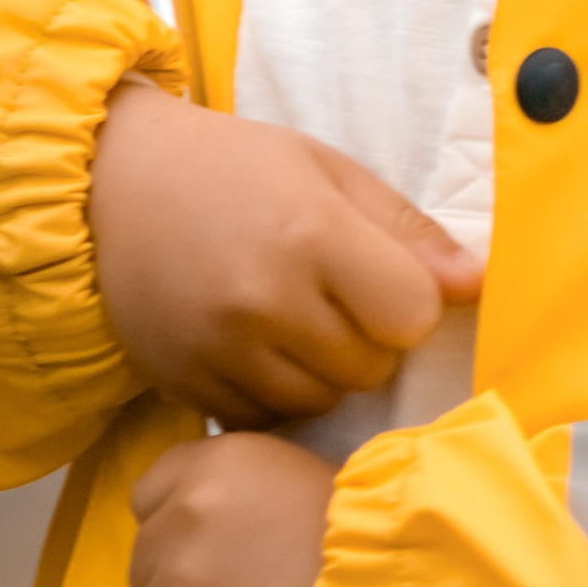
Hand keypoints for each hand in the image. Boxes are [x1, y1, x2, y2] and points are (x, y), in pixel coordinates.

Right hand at [89, 77, 481, 426]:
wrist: (111, 183)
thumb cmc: (235, 167)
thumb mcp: (328, 170)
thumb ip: (406, 230)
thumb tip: (476, 284)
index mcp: (312, 234)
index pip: (411, 315)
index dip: (408, 302)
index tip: (382, 279)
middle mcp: (265, 300)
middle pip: (370, 367)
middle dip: (367, 338)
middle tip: (330, 293)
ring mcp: (220, 350)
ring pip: (321, 402)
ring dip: (323, 370)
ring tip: (290, 316)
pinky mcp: (184, 384)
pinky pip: (265, 420)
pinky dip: (272, 392)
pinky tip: (253, 343)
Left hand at [130, 431, 333, 586]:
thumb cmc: (373, 538)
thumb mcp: (302, 477)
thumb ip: (242, 495)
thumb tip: (222, 523)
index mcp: (211, 469)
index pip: (148, 493)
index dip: (178, 522)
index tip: (215, 545)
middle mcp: (179, 528)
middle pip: (146, 566)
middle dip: (183, 586)